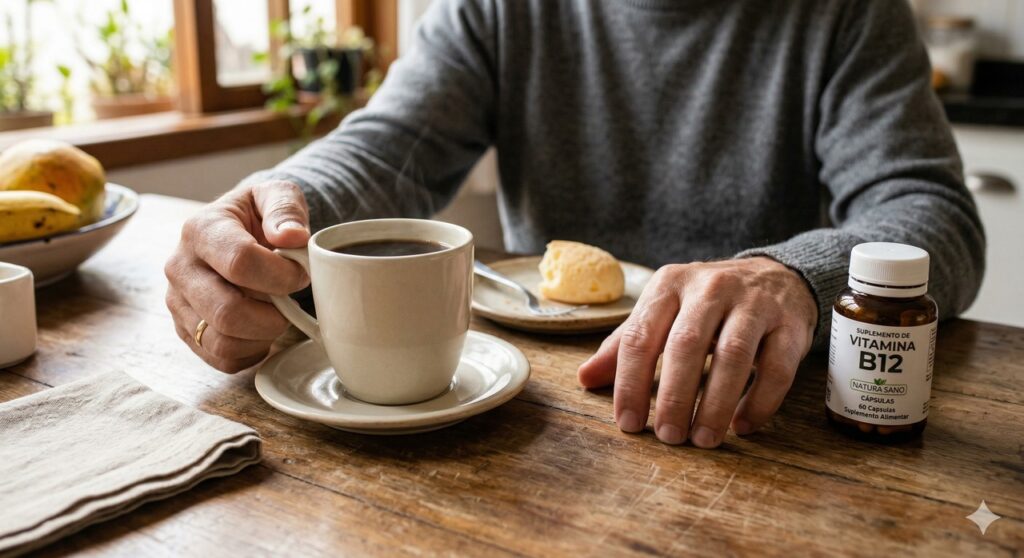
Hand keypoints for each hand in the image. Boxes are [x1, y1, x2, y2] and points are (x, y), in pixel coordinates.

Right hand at [165, 181, 311, 371]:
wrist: (240, 231)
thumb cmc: (260, 215)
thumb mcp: (277, 195)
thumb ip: (286, 209)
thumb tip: (293, 236)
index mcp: (201, 229)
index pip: (240, 262)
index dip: (281, 276)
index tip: (301, 274)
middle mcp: (180, 267)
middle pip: (227, 312)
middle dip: (273, 316)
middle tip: (289, 303)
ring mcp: (178, 302)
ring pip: (222, 342)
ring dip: (262, 337)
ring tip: (275, 315)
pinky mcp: (185, 329)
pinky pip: (220, 359)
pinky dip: (251, 353)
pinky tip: (262, 331)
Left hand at [577, 257, 816, 447]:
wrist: (776, 275)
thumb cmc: (707, 303)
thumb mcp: (664, 311)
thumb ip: (626, 344)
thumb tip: (584, 379)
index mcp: (670, 284)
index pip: (641, 335)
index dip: (630, 383)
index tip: (628, 423)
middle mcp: (711, 287)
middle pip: (686, 346)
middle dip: (674, 397)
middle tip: (668, 437)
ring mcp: (754, 303)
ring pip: (733, 357)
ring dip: (715, 404)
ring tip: (703, 439)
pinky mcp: (790, 324)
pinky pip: (776, 368)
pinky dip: (760, 402)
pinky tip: (743, 426)